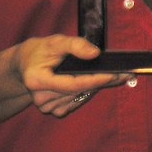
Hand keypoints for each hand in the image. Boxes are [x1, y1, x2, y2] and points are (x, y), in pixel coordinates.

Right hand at [15, 35, 129, 117]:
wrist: (25, 64)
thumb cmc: (40, 50)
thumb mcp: (56, 41)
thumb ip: (75, 45)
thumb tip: (95, 54)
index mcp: (37, 80)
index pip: (73, 84)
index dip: (96, 79)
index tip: (115, 75)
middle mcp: (41, 97)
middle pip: (79, 91)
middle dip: (103, 81)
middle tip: (126, 74)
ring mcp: (46, 106)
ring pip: (80, 97)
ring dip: (97, 87)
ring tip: (115, 76)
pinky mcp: (53, 110)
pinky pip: (75, 103)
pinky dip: (87, 93)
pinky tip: (94, 83)